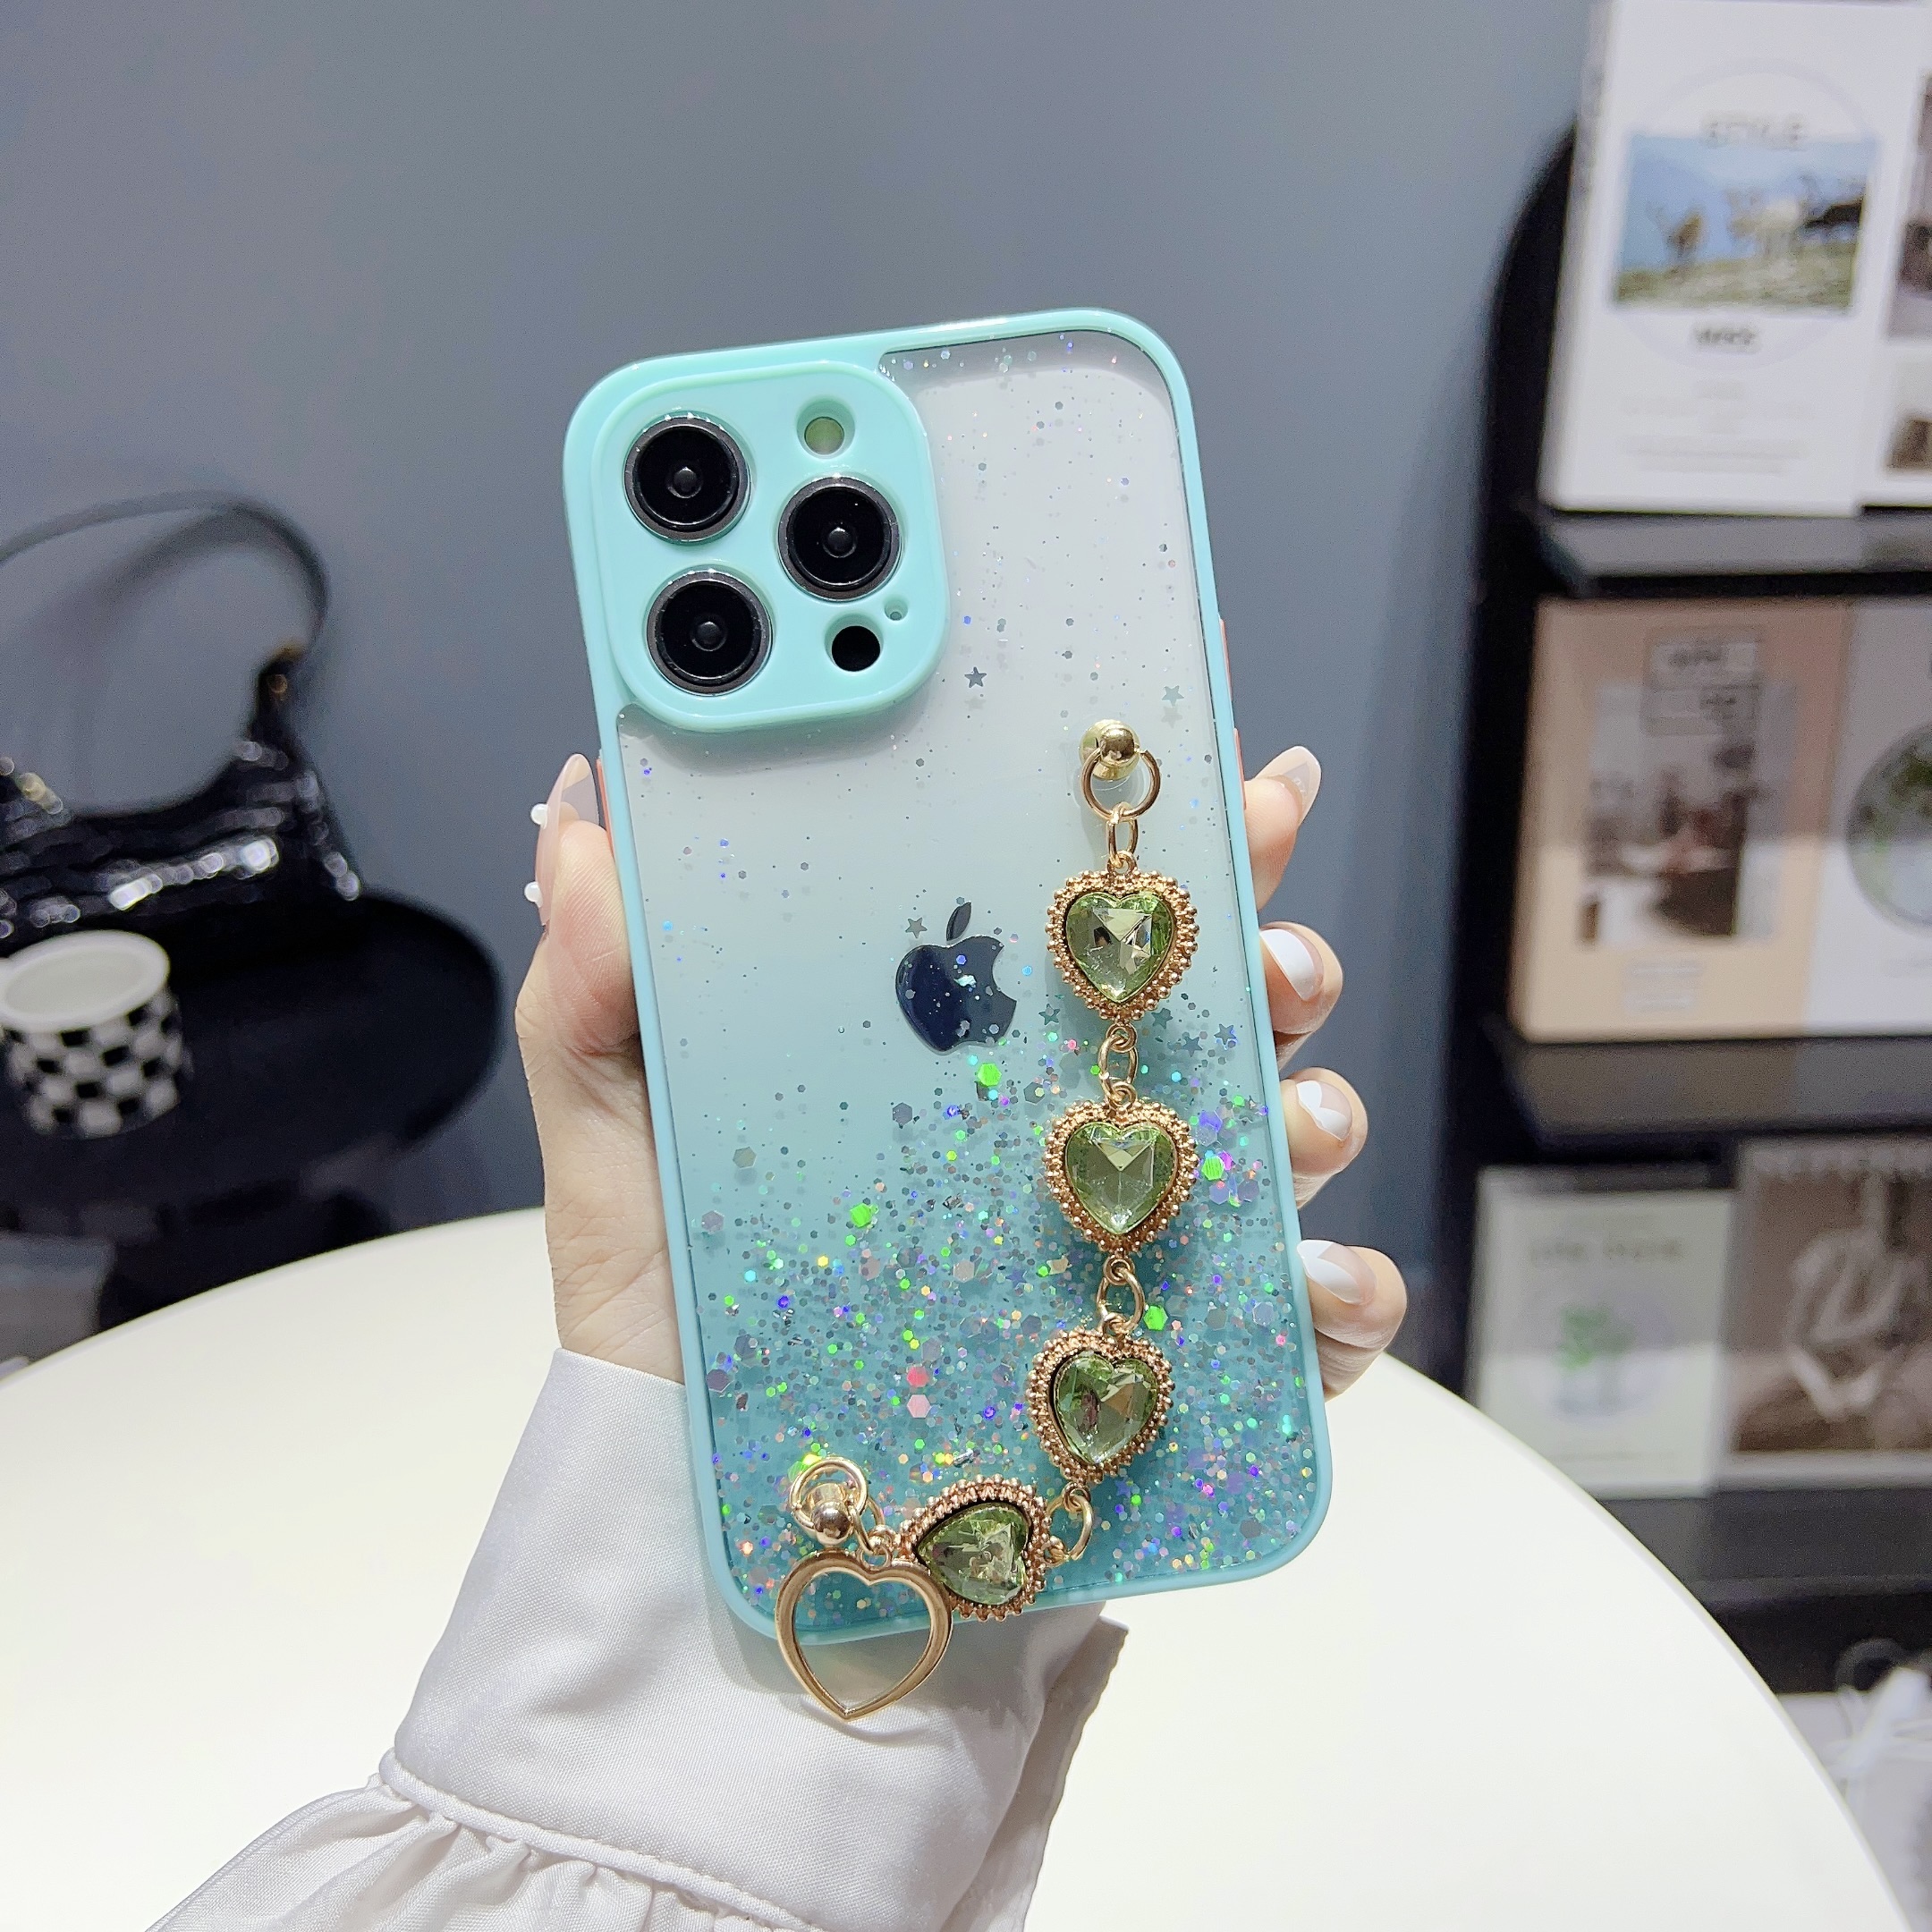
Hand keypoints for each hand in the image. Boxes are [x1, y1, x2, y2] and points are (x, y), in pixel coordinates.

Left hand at [516, 743, 1404, 1395]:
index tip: (1233, 779)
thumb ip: (599, 978)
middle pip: (1223, 1006)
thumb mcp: (623, 1131)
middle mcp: (1072, 1128)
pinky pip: (1309, 1326)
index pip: (1089, 920)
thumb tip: (581, 796)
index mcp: (971, 1051)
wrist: (709, 1515)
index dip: (1174, 842)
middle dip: (1280, 953)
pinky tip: (1309, 1290)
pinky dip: (1343, 1298)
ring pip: (1289, 1138)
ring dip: (1319, 1109)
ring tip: (1282, 1120)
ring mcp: (1136, 1243)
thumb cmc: (676, 1312)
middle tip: (1270, 950)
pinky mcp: (1174, 1370)